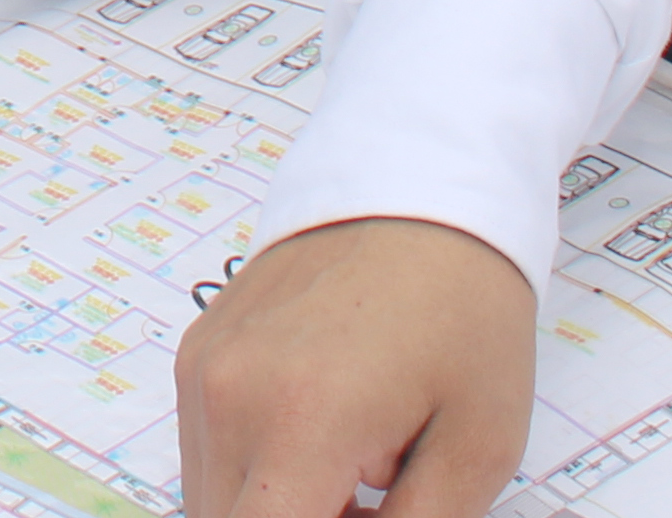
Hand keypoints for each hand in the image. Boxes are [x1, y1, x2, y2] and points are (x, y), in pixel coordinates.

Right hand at [175, 216, 541, 515]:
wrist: (421, 187)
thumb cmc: (466, 312)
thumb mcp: (476, 447)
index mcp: (299, 423)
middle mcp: (227, 398)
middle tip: (374, 508)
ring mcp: (202, 372)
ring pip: (211, 500)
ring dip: (274, 511)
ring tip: (354, 481)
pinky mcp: (196, 354)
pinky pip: (207, 453)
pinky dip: (257, 477)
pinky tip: (322, 445)